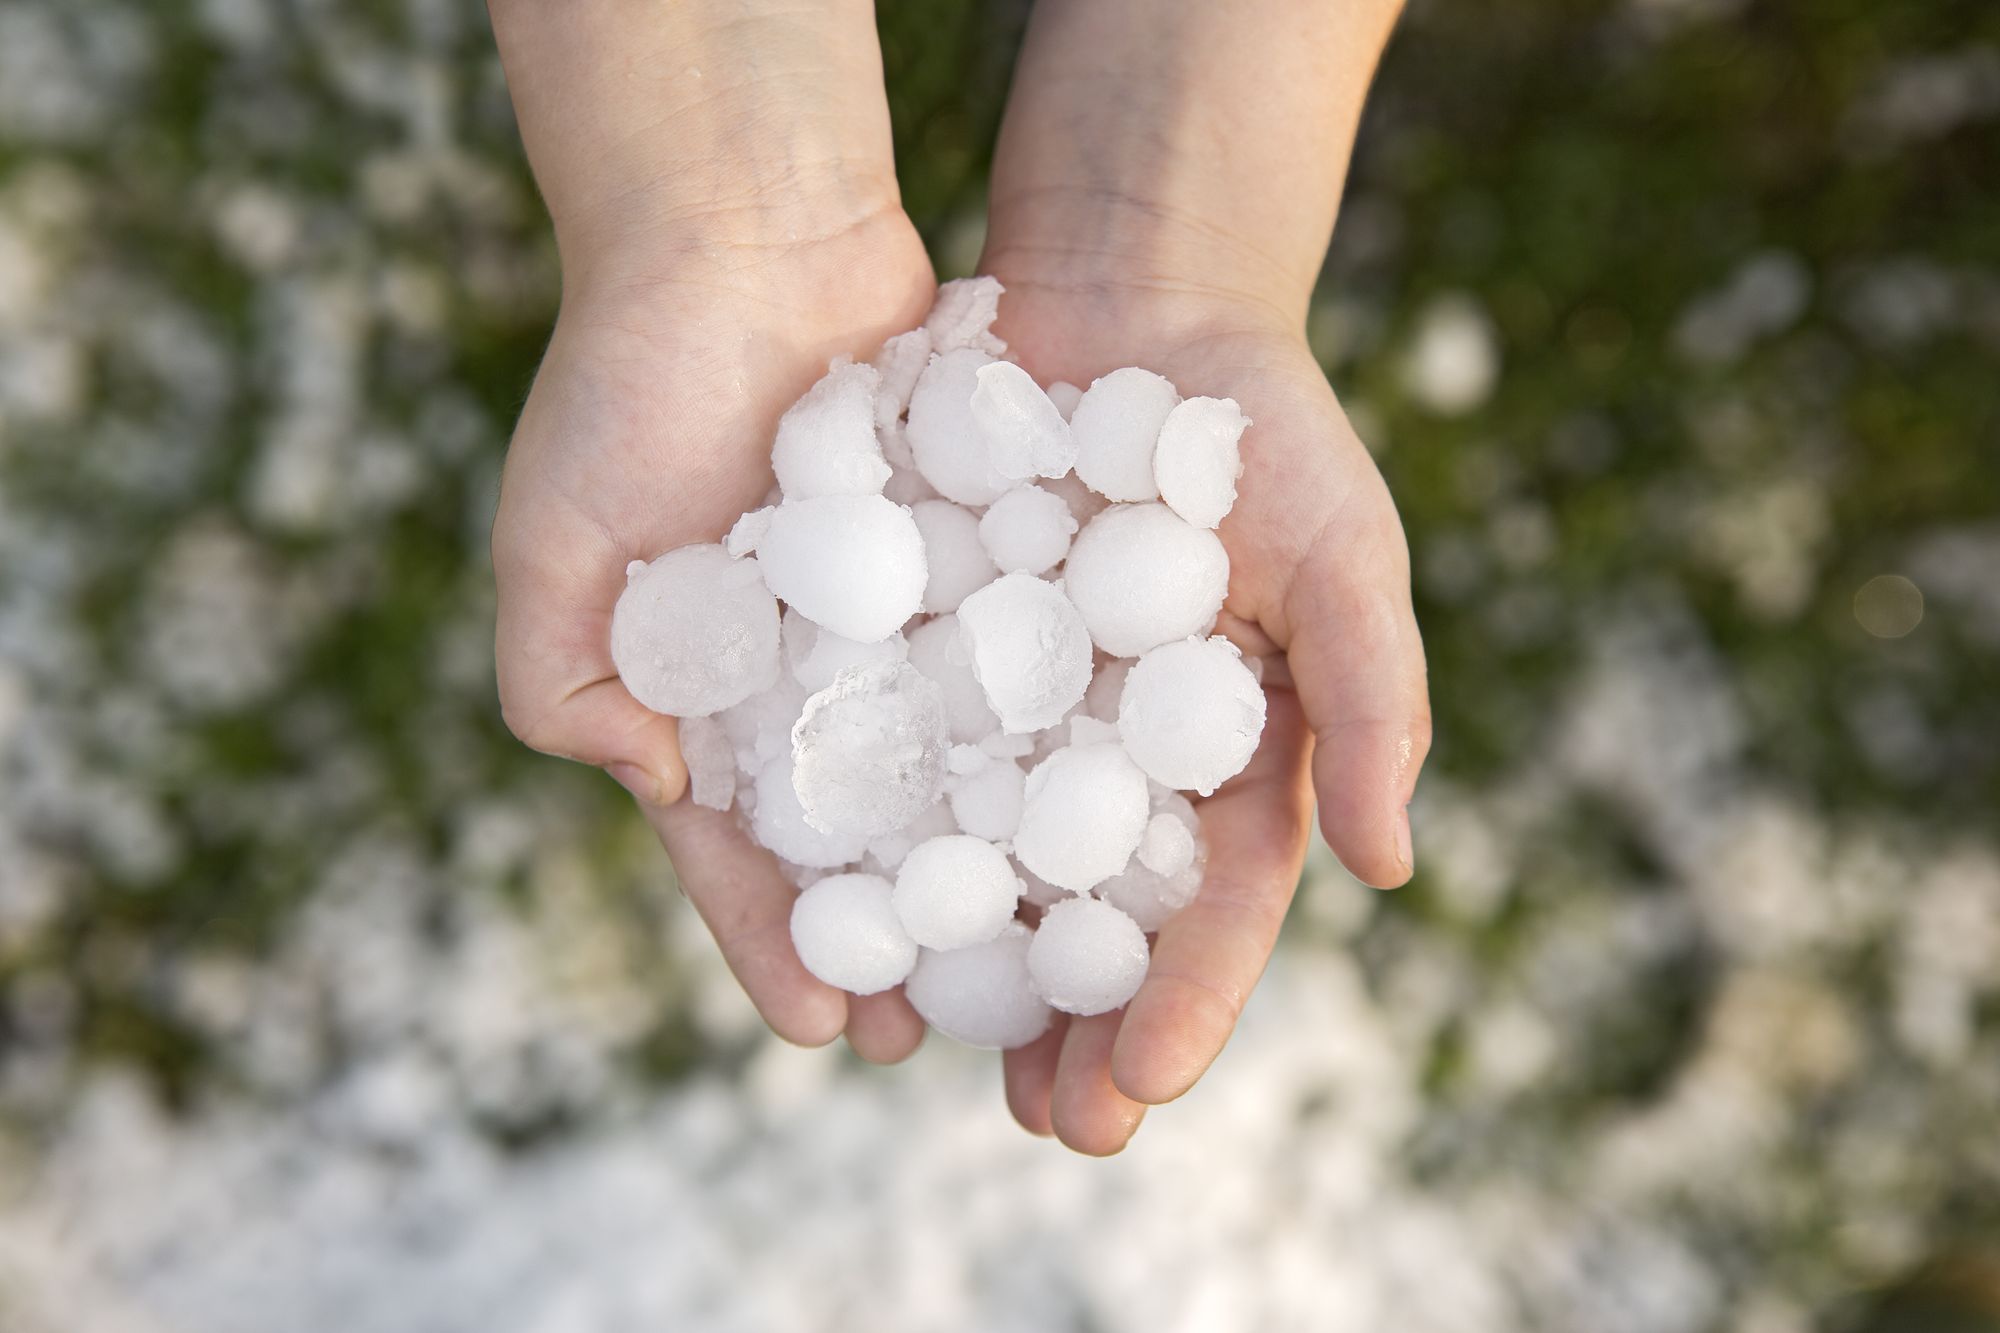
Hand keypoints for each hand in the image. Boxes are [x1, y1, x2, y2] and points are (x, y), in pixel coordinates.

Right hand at [489, 0, 938, 1058]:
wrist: (742, 235)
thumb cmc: (625, 388)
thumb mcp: (552, 546)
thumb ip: (562, 684)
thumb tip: (649, 789)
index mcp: (699, 697)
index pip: (736, 852)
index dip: (771, 940)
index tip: (818, 1026)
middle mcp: (804, 678)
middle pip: (855, 839)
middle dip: (892, 936)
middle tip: (943, 1032)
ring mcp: (892, 623)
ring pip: (946, 771)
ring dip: (981, 864)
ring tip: (1033, 953)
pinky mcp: (969, 561)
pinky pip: (1008, 664)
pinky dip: (1040, 735)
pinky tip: (1089, 807)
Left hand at [978, 0, 1420, 1152]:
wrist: (1126, 300)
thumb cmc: (1260, 427)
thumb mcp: (1342, 553)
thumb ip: (1374, 702)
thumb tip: (1384, 874)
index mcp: (1229, 755)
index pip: (1218, 906)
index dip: (1187, 1001)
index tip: (1140, 1086)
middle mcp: (1119, 756)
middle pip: (1097, 920)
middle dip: (1074, 1029)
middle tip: (1045, 1127)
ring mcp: (1021, 712)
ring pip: (989, 867)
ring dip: (965, 971)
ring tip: (929, 1059)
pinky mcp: (929, 654)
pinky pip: (898, 758)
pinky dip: (875, 839)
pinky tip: (841, 910)